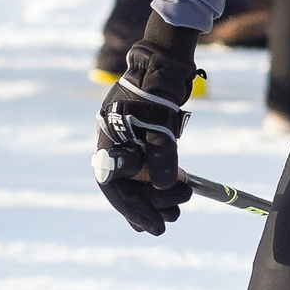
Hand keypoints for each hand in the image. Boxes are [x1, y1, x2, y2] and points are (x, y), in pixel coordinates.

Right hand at [93, 24, 200, 235]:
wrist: (163, 61)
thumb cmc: (155, 91)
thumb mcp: (159, 125)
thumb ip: (161, 156)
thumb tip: (166, 185)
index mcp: (108, 144)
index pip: (114, 188)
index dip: (133, 212)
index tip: (154, 228)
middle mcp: (115, 147)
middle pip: (128, 189)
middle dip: (150, 207)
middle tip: (173, 219)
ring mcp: (130, 143)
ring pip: (140, 181)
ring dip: (159, 197)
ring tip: (181, 205)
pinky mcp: (145, 140)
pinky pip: (149, 170)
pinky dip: (159, 185)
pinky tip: (172, 198)